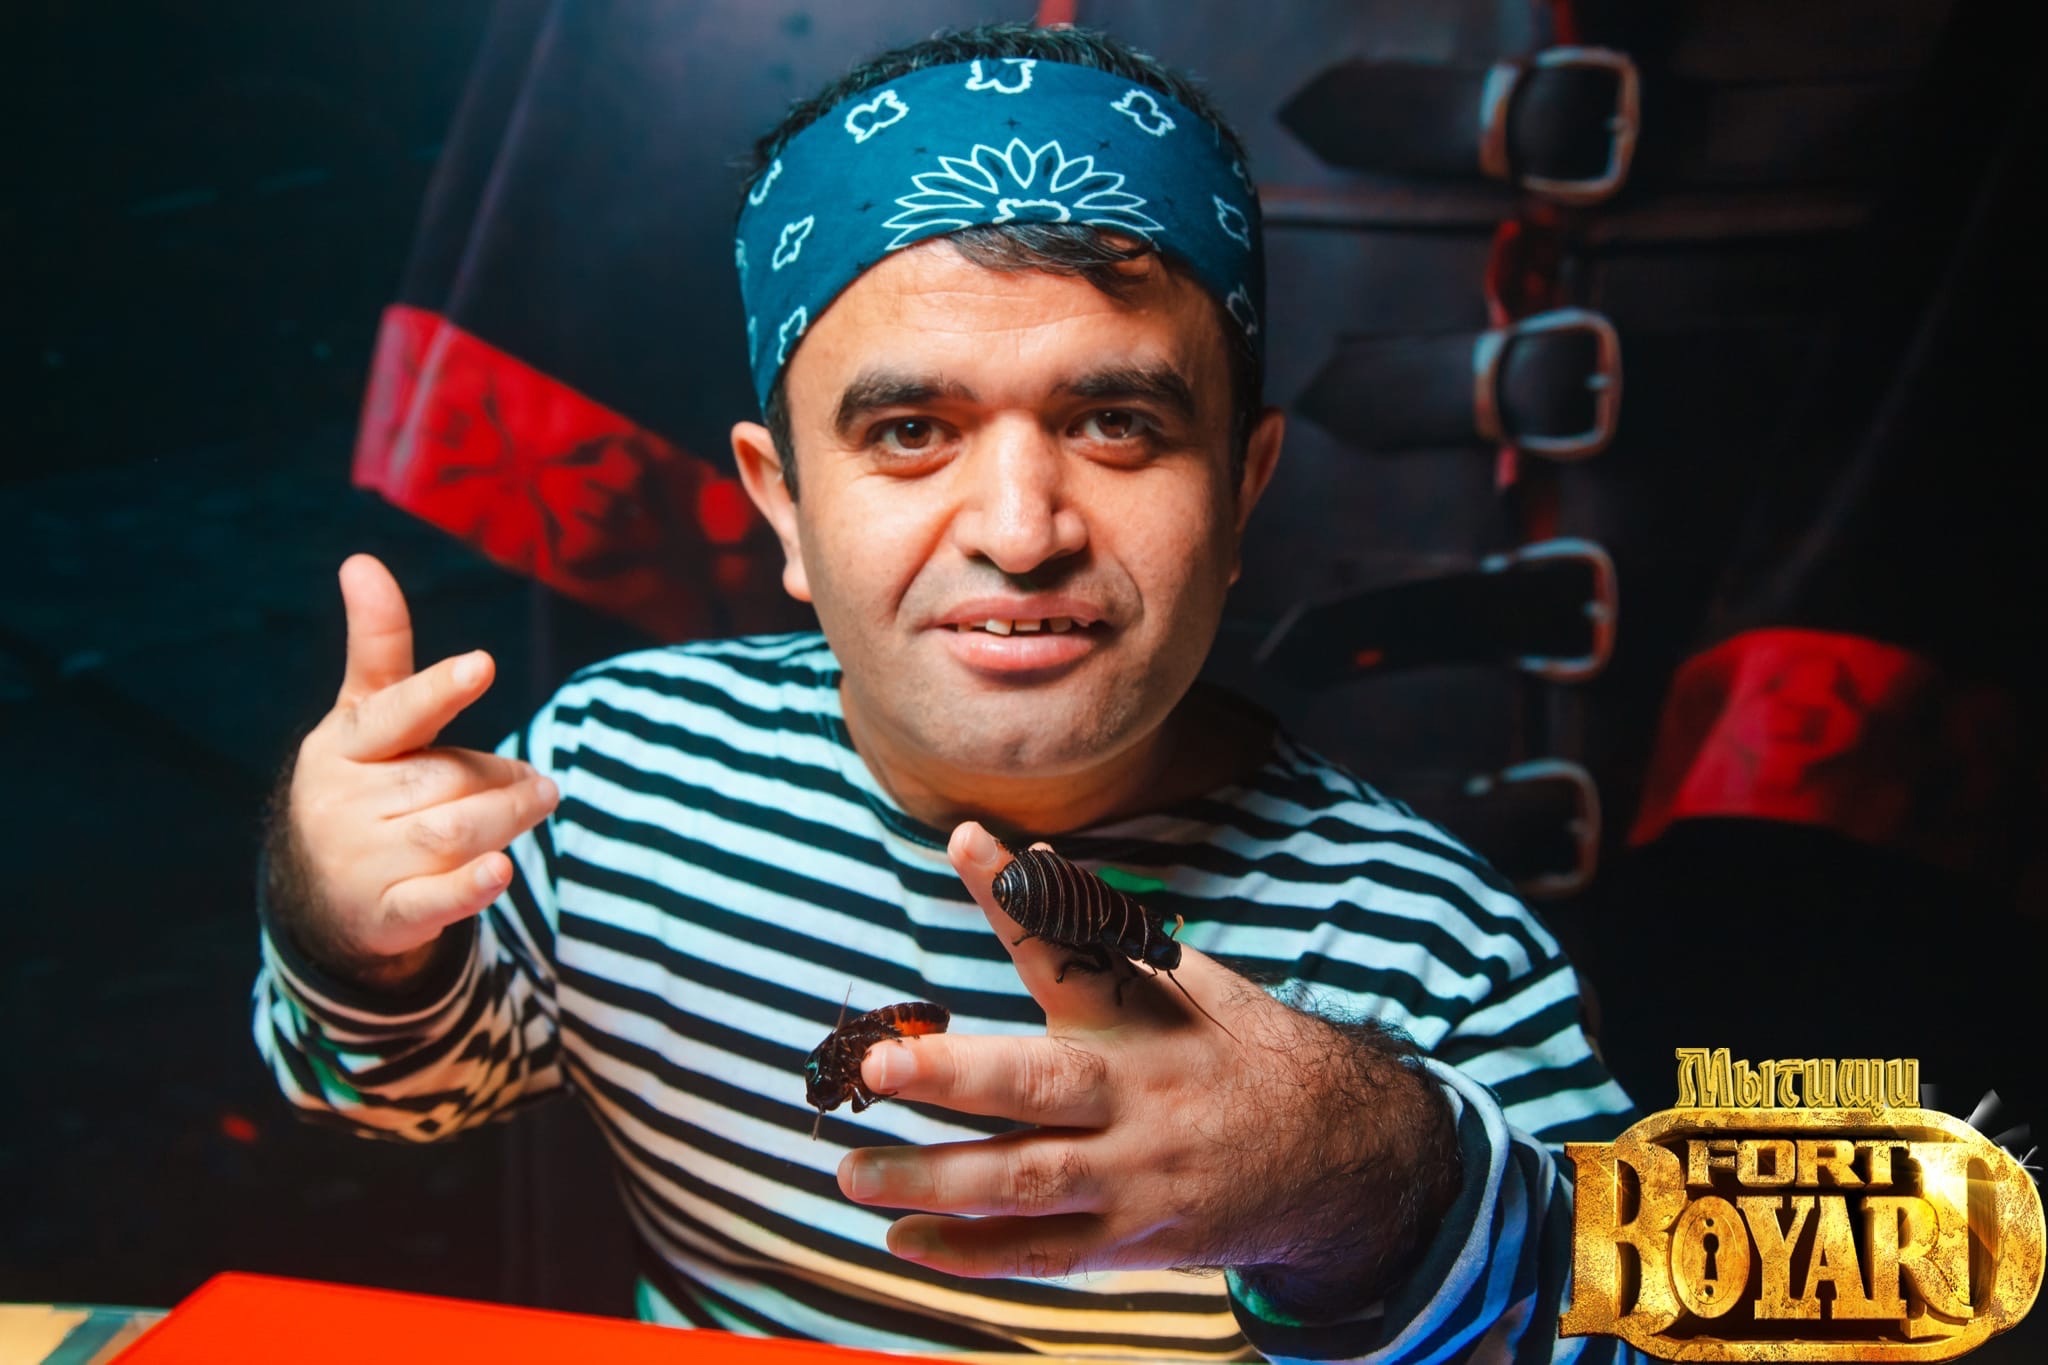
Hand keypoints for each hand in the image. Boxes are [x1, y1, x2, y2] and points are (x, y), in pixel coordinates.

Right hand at [278, 554, 558, 980]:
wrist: (324, 895)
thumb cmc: (364, 783)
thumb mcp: (366, 717)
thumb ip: (379, 647)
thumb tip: (362, 561)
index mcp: (344, 744)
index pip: (395, 713)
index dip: (439, 690)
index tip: (480, 665)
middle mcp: (345, 802)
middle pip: (449, 778)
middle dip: (503, 779)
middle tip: (535, 783)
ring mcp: (361, 861)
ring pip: (455, 830)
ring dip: (508, 818)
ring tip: (536, 805)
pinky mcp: (386, 914)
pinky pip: (433, 900)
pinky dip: (469, 887)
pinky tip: (500, 872)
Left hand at [837, 823, 1458, 1308]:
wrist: (1344, 1159)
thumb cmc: (1243, 1055)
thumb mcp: (1192, 985)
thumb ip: (1100, 934)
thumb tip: (1027, 858)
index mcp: (1145, 1023)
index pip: (1071, 948)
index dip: (1015, 896)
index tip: (968, 842)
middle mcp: (1137, 1099)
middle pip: (1038, 1087)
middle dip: (954, 1077)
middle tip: (880, 1067)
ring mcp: (1135, 1178)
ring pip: (1026, 1184)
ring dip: (934, 1181)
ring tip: (856, 1174)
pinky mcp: (1134, 1240)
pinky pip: (1043, 1255)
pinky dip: (972, 1254)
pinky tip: (907, 1241)